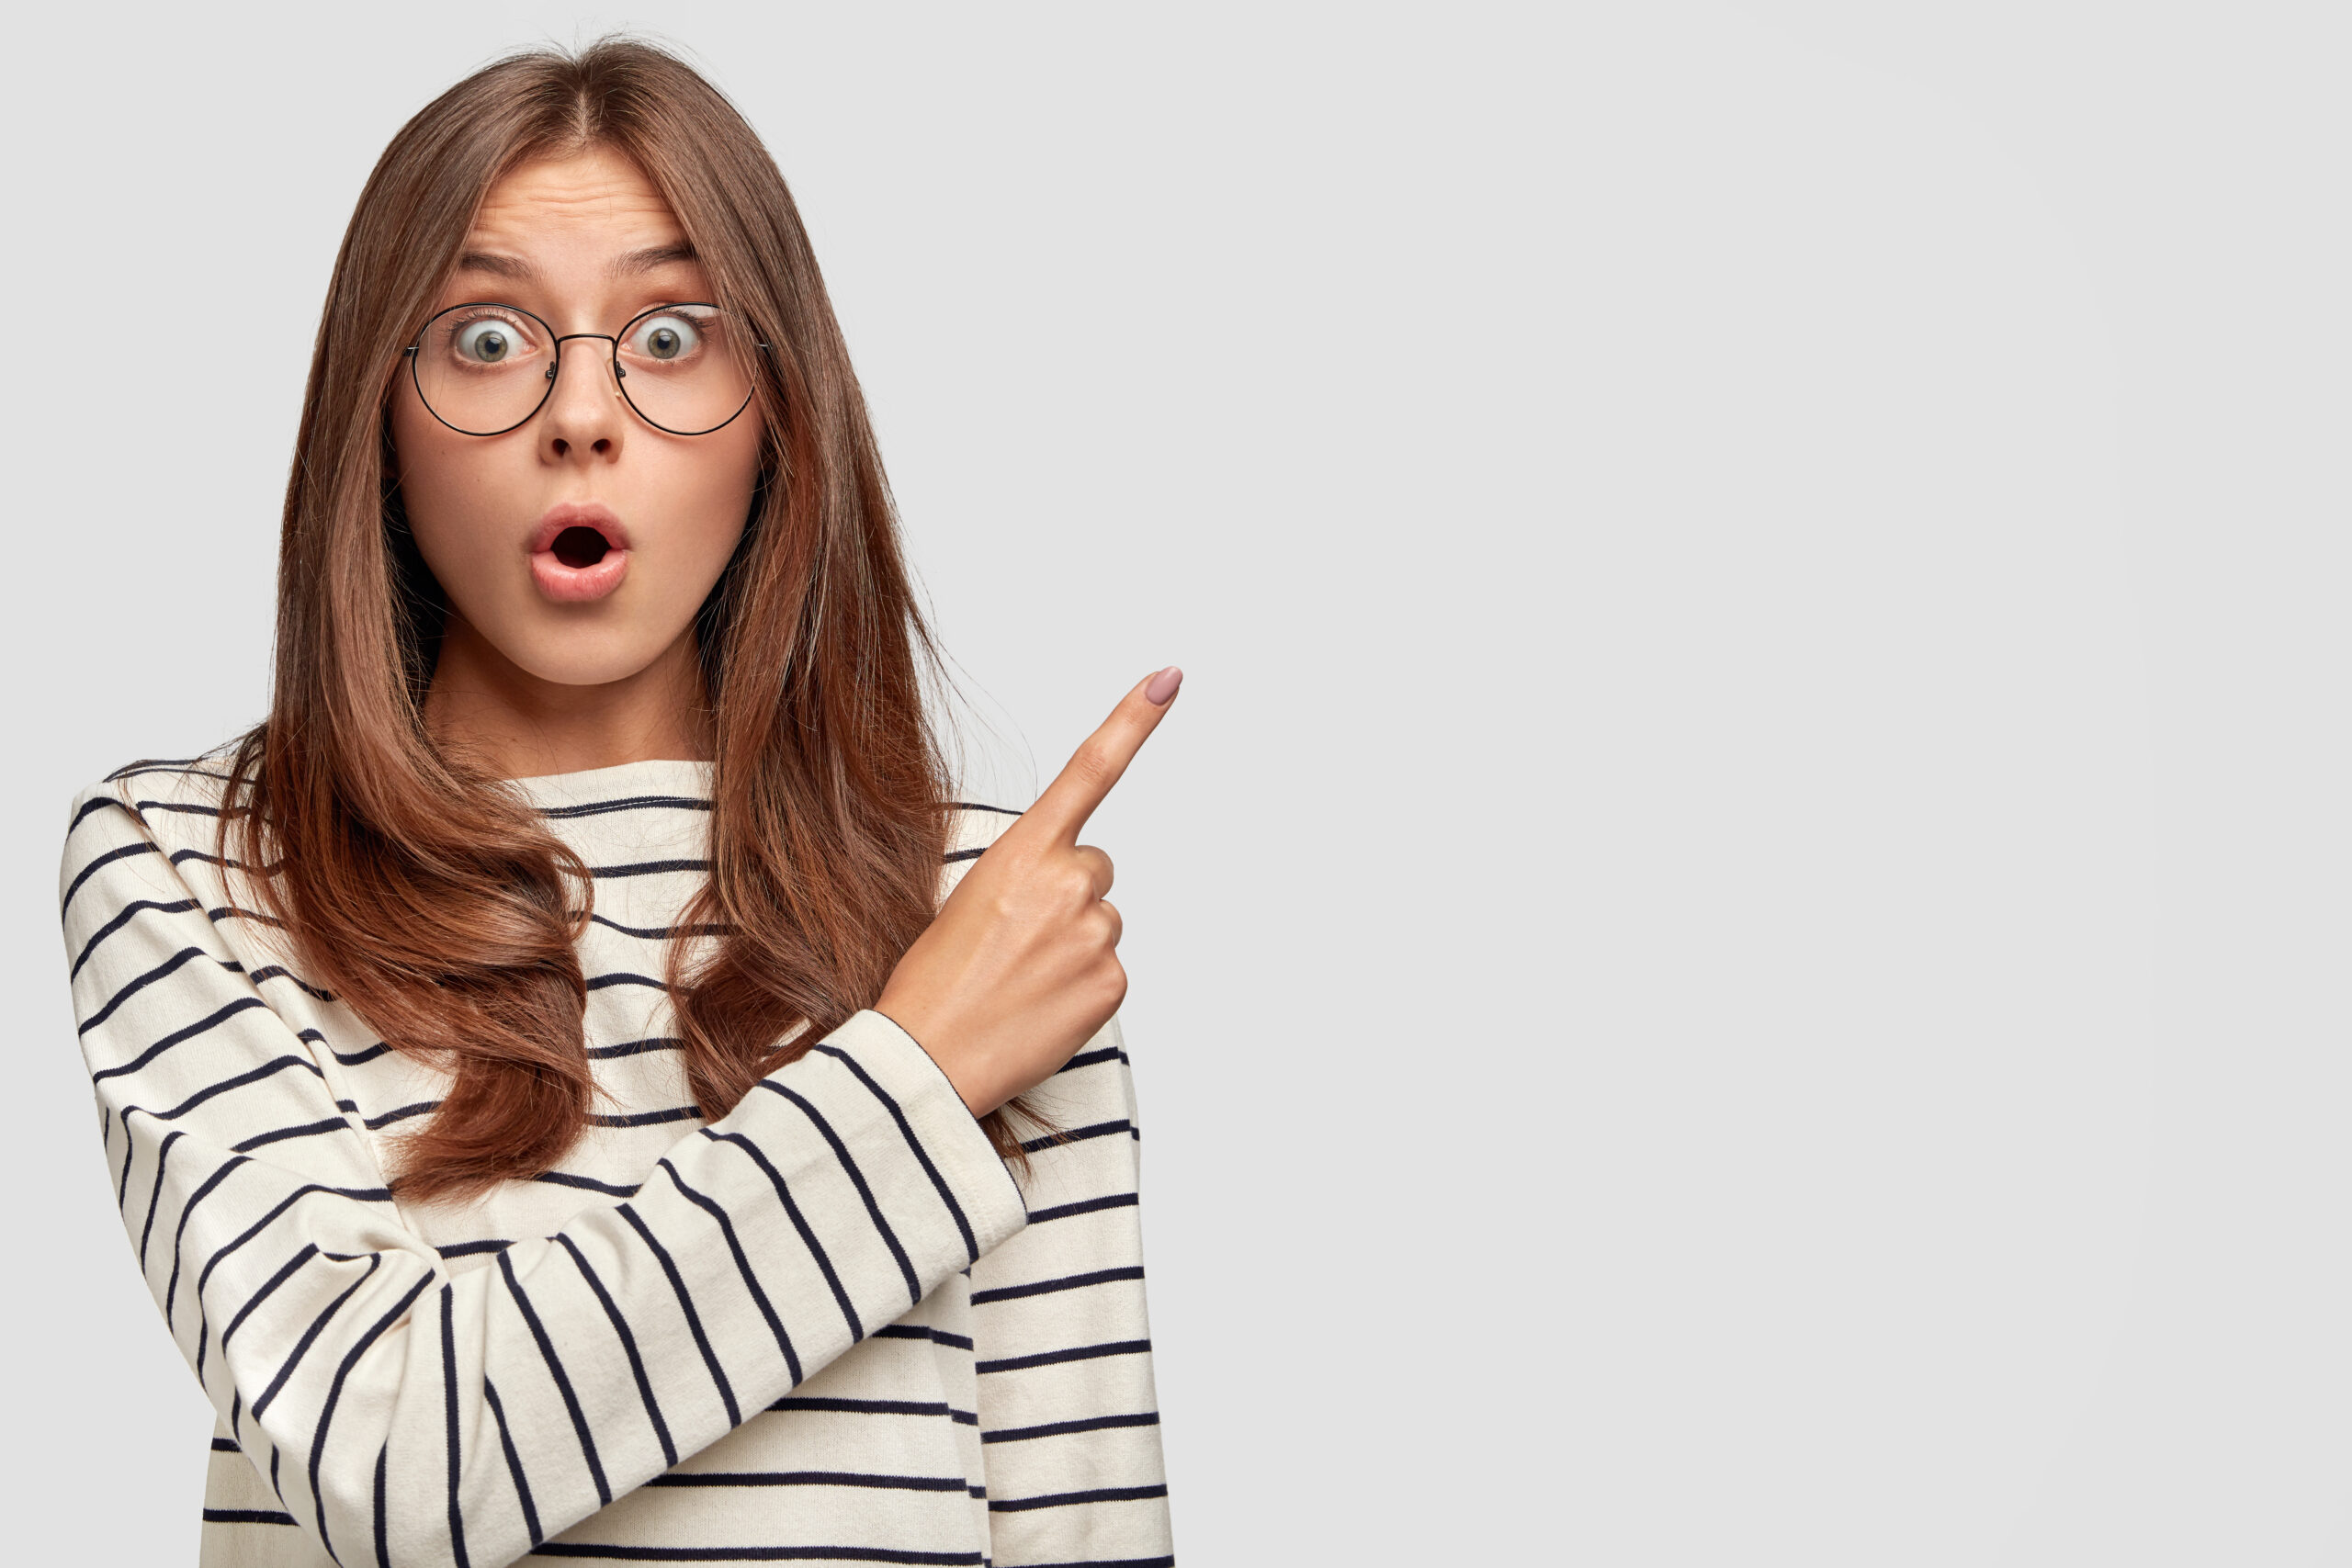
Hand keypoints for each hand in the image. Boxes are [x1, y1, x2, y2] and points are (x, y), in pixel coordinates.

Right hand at [876, 666, 1182, 1115]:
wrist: (923, 1062)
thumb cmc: (931, 986)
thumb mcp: (964, 904)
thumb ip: (1025, 880)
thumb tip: (1071, 895)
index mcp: (1021, 852)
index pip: (1088, 771)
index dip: (1133, 720)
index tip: (1169, 678)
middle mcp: (1067, 882)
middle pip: (1094, 870)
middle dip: (1065, 898)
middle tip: (1013, 944)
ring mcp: (1096, 933)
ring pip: (1101, 923)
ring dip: (1071, 946)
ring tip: (1019, 981)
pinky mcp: (1113, 983)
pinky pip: (1109, 972)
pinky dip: (1080, 988)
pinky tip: (1039, 1008)